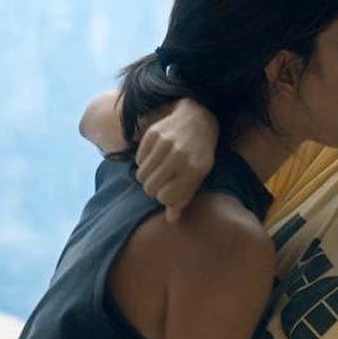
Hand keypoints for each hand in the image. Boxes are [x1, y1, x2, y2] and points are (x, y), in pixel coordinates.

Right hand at [135, 98, 217, 222]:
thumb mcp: (199, 175)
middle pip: (151, 187)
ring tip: (156, 172)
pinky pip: (138, 160)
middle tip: (159, 183)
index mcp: (193, 170)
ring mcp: (165, 144)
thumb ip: (185, 197)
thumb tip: (171, 219)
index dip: (165, 198)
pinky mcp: (153, 134)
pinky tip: (154, 158)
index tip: (168, 192)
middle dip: (153, 189)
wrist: (197, 119)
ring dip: (146, 177)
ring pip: (142, 175)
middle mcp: (179, 156)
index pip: (165, 197)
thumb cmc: (199, 152)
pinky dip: (143, 163)